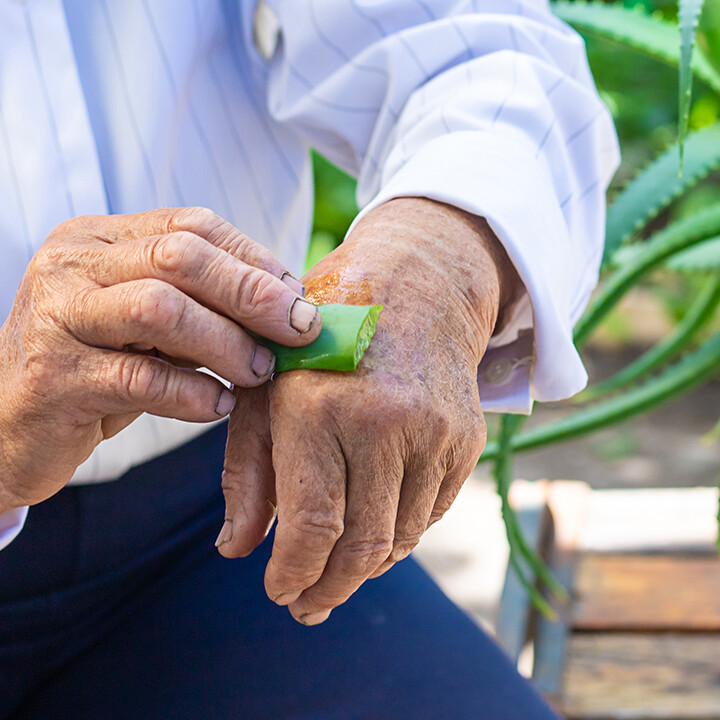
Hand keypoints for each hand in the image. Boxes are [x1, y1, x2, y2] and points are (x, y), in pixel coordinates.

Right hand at [0, 207, 320, 511]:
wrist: (9, 425)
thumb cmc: (95, 370)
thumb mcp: (148, 326)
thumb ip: (202, 307)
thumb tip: (289, 306)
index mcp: (98, 238)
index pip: (190, 226)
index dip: (254, 259)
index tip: (297, 296)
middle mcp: (71, 264)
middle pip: (179, 257)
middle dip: (251, 293)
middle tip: (298, 330)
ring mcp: (56, 316)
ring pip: (158, 309)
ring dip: (226, 343)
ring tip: (259, 371)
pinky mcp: (53, 377)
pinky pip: (140, 379)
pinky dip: (193, 393)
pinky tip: (219, 405)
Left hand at [218, 198, 518, 623]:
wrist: (413, 288)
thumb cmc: (321, 340)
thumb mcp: (265, 390)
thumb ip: (246, 472)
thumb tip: (235, 550)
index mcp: (318, 407)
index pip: (311, 523)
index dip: (293, 573)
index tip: (280, 593)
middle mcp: (382, 421)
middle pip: (362, 546)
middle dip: (329, 588)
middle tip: (308, 605)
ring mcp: (433, 431)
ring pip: (401, 539)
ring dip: (366, 569)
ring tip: (338, 574)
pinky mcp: (466, 440)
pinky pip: (432, 514)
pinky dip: (400, 536)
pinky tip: (375, 532)